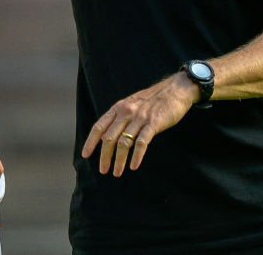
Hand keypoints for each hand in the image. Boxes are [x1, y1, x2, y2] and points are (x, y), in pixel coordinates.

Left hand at [82, 73, 198, 176]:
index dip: (91, 141)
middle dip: (104, 156)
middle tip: (103, 170)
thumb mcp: (132, 104)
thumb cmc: (154, 99)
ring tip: (117, 172)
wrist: (176, 89)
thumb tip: (107, 136)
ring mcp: (140, 118)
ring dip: (119, 160)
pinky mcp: (153, 123)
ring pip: (124, 143)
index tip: (86, 155)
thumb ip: (120, 117)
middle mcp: (126, 112)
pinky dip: (136, 156)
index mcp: (119, 107)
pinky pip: (141, 142)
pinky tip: (134, 166)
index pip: (99, 126)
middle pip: (109, 138)